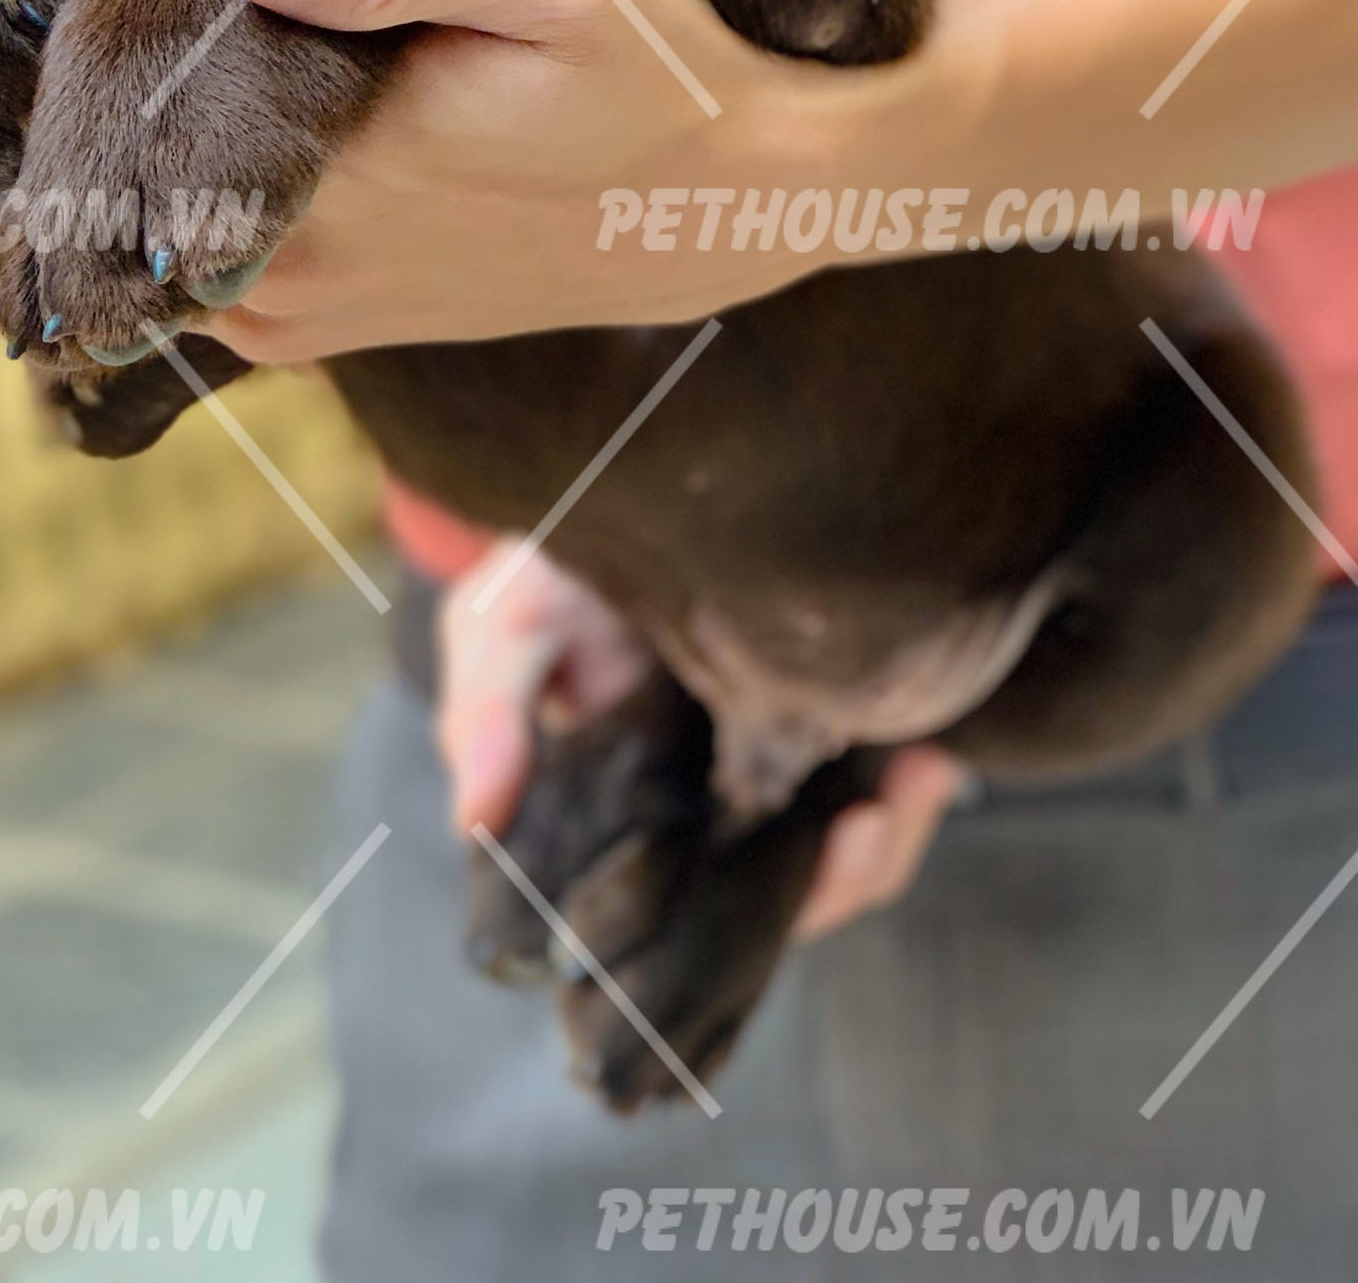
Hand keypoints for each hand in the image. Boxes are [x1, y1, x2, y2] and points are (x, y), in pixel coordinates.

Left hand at [36, 0, 851, 362]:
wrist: (740, 209)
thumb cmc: (660, 71)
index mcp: (331, 164)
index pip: (146, 48)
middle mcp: (292, 256)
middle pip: (116, 139)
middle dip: (100, 21)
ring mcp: (302, 306)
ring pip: (138, 208)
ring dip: (125, 111)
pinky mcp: (328, 326)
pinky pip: (189, 264)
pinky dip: (164, 181)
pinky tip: (202, 90)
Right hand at [436, 541, 962, 940]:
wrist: (626, 481)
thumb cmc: (550, 573)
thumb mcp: (502, 627)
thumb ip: (486, 715)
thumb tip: (475, 821)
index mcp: (629, 805)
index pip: (673, 905)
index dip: (720, 927)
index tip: (768, 893)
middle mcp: (706, 802)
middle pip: (773, 890)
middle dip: (830, 881)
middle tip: (863, 838)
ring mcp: (777, 764)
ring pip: (840, 855)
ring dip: (886, 844)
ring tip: (909, 791)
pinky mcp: (841, 721)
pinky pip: (889, 792)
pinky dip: (917, 790)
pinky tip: (933, 764)